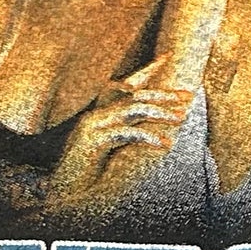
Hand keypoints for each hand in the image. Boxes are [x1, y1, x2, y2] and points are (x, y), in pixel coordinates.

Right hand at [48, 63, 196, 204]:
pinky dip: (148, 137)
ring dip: (161, 112)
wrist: (63, 193)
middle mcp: (96, 114)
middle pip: (135, 94)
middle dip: (163, 93)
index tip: (168, 56)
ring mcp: (93, 125)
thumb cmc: (87, 175)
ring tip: (182, 118)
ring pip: (133, 109)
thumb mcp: (110, 151)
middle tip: (187, 95)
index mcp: (101, 113)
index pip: (127, 84)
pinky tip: (164, 144)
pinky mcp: (93, 140)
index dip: (147, 69)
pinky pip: (127, 133)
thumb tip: (157, 131)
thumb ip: (126, 135)